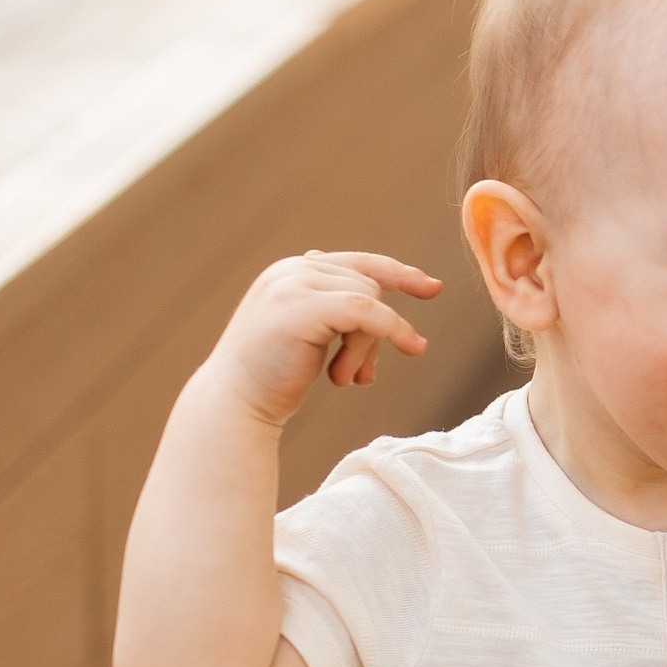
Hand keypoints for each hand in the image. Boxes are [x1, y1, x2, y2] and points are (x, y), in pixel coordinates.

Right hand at [204, 251, 440, 427]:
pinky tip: (412, 347)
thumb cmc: (271, 377)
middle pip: (369, 283)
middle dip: (377, 331)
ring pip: (369, 299)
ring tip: (345, 380)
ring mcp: (294, 285)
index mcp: (291, 271)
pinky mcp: (303, 308)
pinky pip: (368, 312)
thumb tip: (366, 294)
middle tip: (363, 377)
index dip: (398, 273)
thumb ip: (330, 308)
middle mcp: (291, 270)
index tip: (431, 288)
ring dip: (367, 346)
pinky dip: (393, 330)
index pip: (357, 262)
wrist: (235, 403)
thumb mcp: (305, 332)